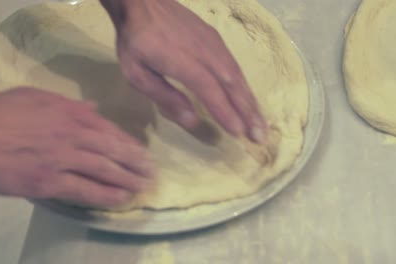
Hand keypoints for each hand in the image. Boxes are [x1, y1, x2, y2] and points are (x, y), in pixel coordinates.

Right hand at [0, 87, 152, 207]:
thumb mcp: (36, 97)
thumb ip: (68, 104)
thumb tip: (93, 108)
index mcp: (70, 113)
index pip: (108, 130)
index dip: (128, 144)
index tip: (141, 152)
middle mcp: (73, 135)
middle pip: (113, 150)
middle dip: (135, 163)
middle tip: (152, 172)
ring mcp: (63, 159)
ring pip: (105, 170)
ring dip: (128, 179)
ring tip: (144, 186)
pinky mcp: (49, 182)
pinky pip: (85, 190)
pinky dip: (106, 195)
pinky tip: (122, 199)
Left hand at [102, 0, 266, 142]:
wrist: (142, 2)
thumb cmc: (135, 41)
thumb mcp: (137, 74)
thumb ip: (165, 96)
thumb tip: (192, 121)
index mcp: (182, 62)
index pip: (210, 90)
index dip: (226, 112)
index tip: (239, 133)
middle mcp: (204, 52)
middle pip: (232, 85)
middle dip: (248, 112)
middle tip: (260, 136)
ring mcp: (213, 44)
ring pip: (237, 75)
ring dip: (250, 101)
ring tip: (259, 123)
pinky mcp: (215, 39)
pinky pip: (234, 65)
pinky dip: (243, 85)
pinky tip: (246, 98)